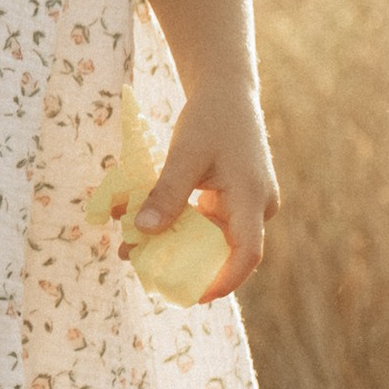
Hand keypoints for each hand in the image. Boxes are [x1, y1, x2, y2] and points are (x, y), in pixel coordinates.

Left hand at [135, 77, 277, 300]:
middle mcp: (256, 206)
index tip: (194, 296)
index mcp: (252, 197)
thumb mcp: (184, 154)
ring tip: (132, 248)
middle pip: (225, 251)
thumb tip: (142, 231)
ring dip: (176, 245)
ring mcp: (246, 204)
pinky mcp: (233, 199)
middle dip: (185, 265)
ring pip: (212, 238)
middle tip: (144, 271)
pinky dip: (179, 226)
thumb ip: (165, 193)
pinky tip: (144, 226)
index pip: (247, 254)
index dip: (224, 281)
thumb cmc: (210, 119)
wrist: (226, 92)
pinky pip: (207, 223)